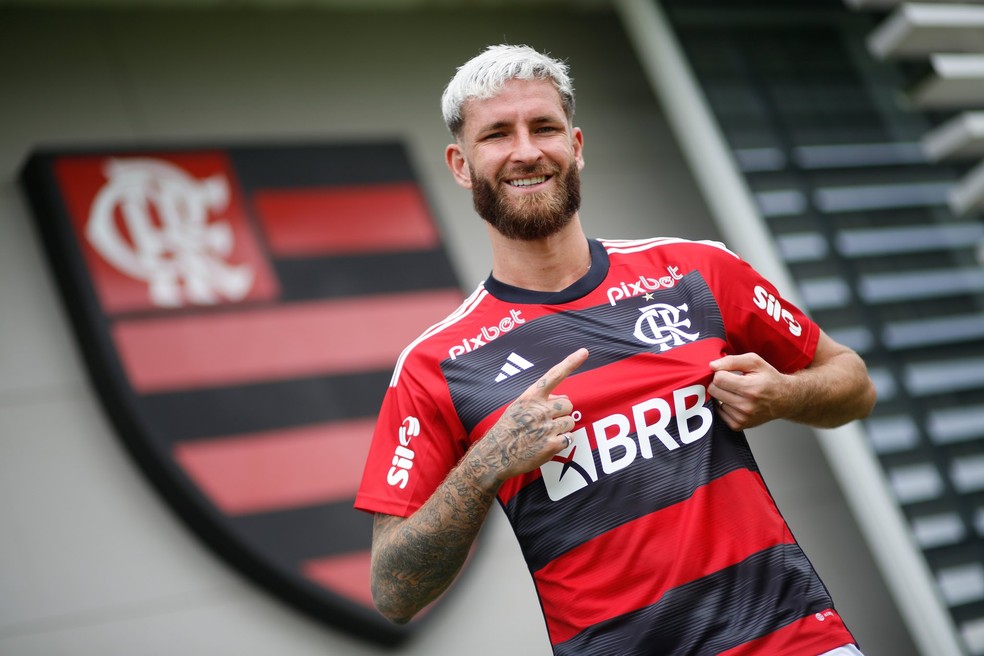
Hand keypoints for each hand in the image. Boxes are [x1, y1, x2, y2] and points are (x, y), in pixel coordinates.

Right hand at [479, 347, 588, 481]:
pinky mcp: (551, 445)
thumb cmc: (507, 430)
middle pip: (568, 405)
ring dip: (562, 428)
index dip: (570, 363)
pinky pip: (569, 438)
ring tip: (545, 434)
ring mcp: (546, 428)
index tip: (584, 352)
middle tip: (548, 422)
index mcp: (530, 397)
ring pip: (570, 422)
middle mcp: (539, 410)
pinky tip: (547, 444)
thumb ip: (539, 400)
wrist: (495, 455)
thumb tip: (562, 398)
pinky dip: (562, 442)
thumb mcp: (517, 407)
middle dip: (561, 413)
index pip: (553, 376)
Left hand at [708, 353, 787, 430]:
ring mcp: (742, 418)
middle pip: (714, 390)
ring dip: (722, 395)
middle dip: (718, 383)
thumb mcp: (755, 362)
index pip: (718, 379)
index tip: (728, 372)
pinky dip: (724, 406)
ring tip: (737, 392)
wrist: (785, 399)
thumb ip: (732, 361)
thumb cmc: (769, 379)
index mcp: (750, 388)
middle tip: (730, 381)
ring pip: (715, 401)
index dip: (720, 372)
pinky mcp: (738, 425)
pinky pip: (719, 413)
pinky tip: (736, 401)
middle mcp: (746, 405)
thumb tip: (712, 365)